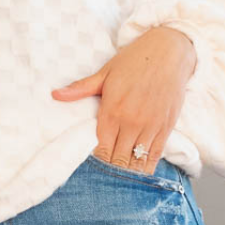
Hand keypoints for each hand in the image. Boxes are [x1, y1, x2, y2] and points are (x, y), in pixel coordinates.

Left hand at [51, 26, 195, 170]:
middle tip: (107, 172)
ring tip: (121, 173)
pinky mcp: (166, 128)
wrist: (169, 51)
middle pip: (118, 160)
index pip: (101, 149)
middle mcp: (131, 122)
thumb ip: (81, 88)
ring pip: (136, 161)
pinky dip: (146, 167)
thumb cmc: (134, 60)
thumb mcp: (105, 72)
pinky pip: (154, 156)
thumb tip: (55, 95)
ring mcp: (150, 126)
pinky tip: (139, 171)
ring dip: (128, 170)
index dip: (97, 160)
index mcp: (112, 110)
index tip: (95, 160)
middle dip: (111, 168)